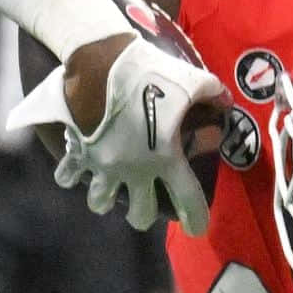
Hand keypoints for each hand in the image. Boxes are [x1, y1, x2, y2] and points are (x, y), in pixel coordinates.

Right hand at [8, 35, 228, 233]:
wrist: (101, 62)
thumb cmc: (150, 75)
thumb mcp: (191, 80)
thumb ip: (212, 95)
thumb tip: (226, 103)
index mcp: (166, 159)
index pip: (188, 200)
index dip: (196, 219)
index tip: (196, 229)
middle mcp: (134, 171)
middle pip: (140, 215)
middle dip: (143, 215)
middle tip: (144, 206)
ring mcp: (103, 166)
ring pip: (100, 203)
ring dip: (105, 200)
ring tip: (108, 190)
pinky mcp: (77, 154)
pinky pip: (67, 177)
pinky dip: (70, 176)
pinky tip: (74, 171)